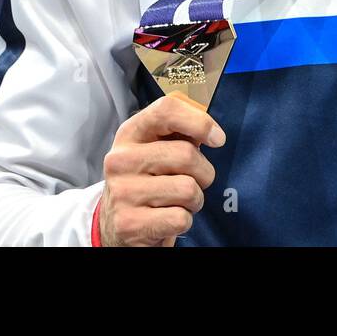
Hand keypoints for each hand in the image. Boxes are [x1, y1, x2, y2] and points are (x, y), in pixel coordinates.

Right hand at [98, 92, 225, 245]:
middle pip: (186, 154)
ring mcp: (122, 192)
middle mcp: (120, 160)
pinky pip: (181, 218)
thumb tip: (212, 133)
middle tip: (194, 181)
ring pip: (188, 189)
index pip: (166, 110)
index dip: (200, 122)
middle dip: (204, 172)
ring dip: (195, 199)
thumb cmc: (149, 180)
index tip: (218, 139)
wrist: (118, 225)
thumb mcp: (156, 148)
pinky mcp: (129, 224)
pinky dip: (185, 221)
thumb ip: (181, 133)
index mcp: (130, 134)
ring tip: (179, 201)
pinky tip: (168, 218)